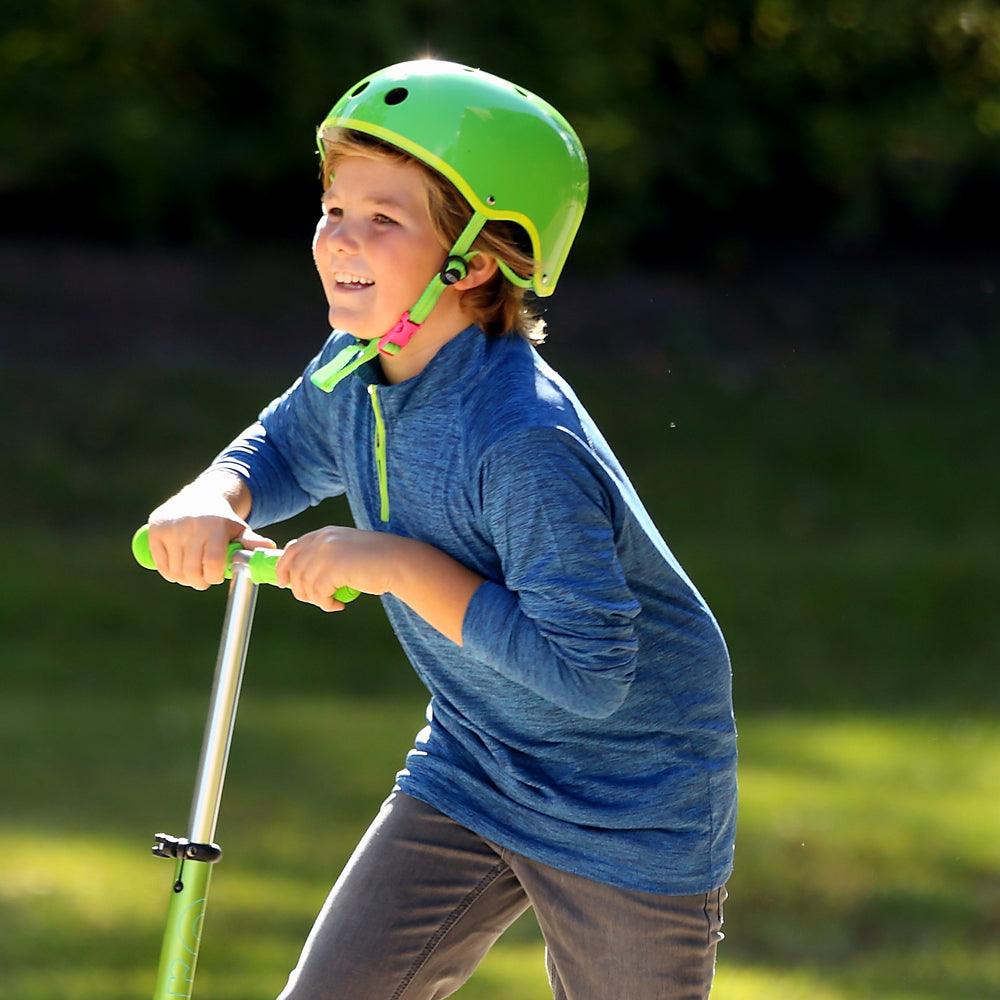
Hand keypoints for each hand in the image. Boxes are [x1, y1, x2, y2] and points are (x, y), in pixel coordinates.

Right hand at [148, 486, 274, 589]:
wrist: (199, 497)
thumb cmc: (222, 521)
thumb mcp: (239, 529)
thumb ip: (252, 542)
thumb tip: (270, 547)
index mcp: (215, 526)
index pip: (211, 563)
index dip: (213, 576)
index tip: (216, 576)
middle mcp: (192, 525)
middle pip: (192, 570)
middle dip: (199, 582)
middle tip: (203, 580)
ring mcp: (172, 527)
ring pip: (176, 570)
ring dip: (184, 579)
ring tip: (192, 573)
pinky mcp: (155, 530)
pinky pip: (160, 564)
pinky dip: (169, 573)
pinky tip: (178, 568)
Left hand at [275, 526, 398, 611]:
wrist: (398, 562)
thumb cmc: (376, 561)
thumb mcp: (346, 552)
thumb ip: (325, 557)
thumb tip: (302, 577)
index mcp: (324, 534)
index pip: (292, 549)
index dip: (284, 568)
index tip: (284, 583)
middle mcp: (321, 540)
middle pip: (293, 568)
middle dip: (298, 588)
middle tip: (313, 599)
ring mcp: (325, 553)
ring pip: (303, 584)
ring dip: (316, 599)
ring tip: (331, 602)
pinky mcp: (332, 569)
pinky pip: (317, 594)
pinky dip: (326, 604)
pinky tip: (339, 605)